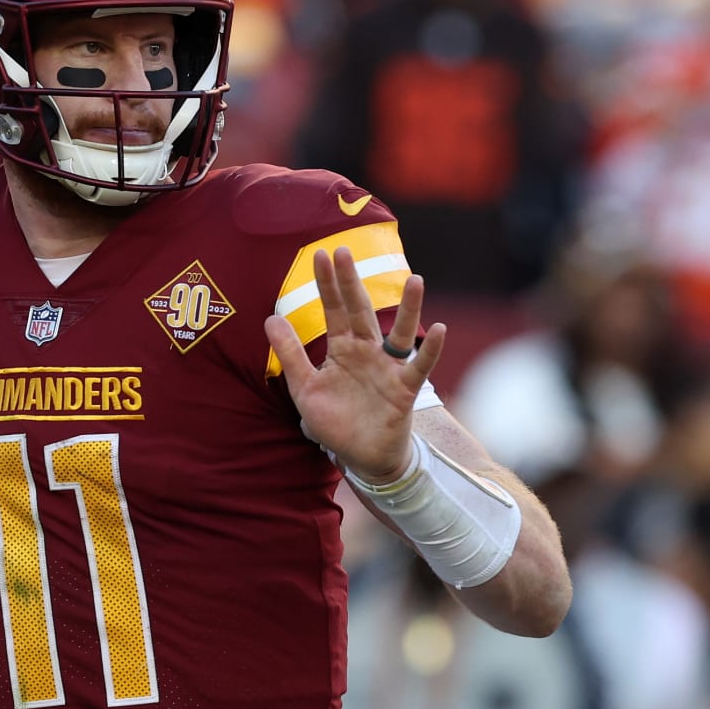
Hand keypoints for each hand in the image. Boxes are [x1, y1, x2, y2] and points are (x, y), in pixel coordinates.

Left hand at [265, 249, 445, 484]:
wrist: (361, 457)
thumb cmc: (336, 422)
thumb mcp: (305, 388)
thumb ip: (290, 354)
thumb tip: (270, 318)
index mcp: (342, 349)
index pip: (333, 310)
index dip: (326, 284)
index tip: (319, 255)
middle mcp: (367, 351)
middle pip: (360, 311)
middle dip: (351, 283)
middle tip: (343, 251)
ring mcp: (388, 368)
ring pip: (401, 332)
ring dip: (409, 308)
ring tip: (415, 280)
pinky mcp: (404, 389)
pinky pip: (420, 366)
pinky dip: (431, 349)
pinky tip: (439, 329)